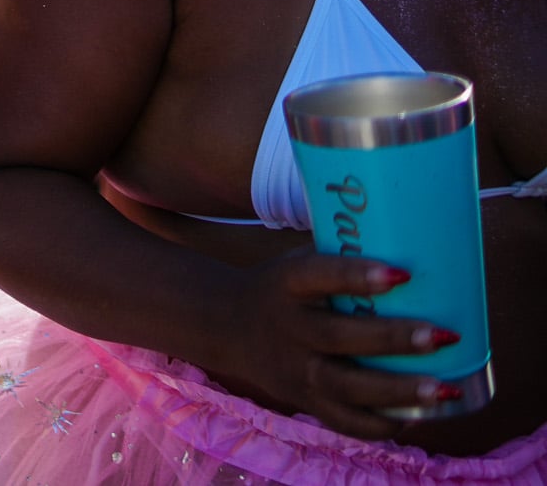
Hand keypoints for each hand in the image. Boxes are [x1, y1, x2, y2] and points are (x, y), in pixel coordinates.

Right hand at [221, 250, 463, 437]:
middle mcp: (288, 329)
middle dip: (392, 339)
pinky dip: (381, 424)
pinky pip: (343, 421)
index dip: (358, 275)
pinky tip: (418, 416)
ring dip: (398, 391)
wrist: (228, 326)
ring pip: (346, 387)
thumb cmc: (283, 288)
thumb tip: (416, 248)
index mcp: (286, 284)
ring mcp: (294, 370)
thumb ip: (341, 262)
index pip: (319, 275)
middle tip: (444, 336)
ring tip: (444, 389)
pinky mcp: (304, 402)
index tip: (402, 274)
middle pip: (338, 337)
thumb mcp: (297, 264)